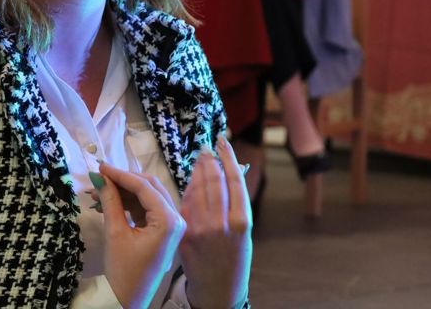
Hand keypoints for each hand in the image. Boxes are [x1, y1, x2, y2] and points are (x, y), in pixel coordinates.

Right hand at [93, 163, 185, 308]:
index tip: (101, 167)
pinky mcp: (163, 230)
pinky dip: (128, 204)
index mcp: (169, 220)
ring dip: (123, 192)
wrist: (128, 300)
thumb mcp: (115, 233)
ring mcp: (171, 225)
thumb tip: (101, 178)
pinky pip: (145, 209)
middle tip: (100, 175)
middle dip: (123, 181)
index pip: (145, 187)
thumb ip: (111, 202)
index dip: (121, 175)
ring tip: (97, 191)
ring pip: (146, 197)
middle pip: (149, 188)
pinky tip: (107, 201)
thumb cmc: (124, 271)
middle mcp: (176, 219)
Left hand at [180, 136, 252, 308]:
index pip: (234, 179)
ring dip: (197, 170)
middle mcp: (222, 222)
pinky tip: (190, 180)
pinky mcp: (185, 234)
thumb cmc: (235, 258)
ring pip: (198, 189)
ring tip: (199, 158)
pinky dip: (188, 189)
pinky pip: (185, 204)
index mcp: (241, 220)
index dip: (227, 157)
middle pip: (214, 180)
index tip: (223, 141)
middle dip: (209, 160)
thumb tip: (232, 173)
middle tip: (206, 146)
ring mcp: (202, 228)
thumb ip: (237, 204)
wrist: (219, 289)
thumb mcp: (245, 232)